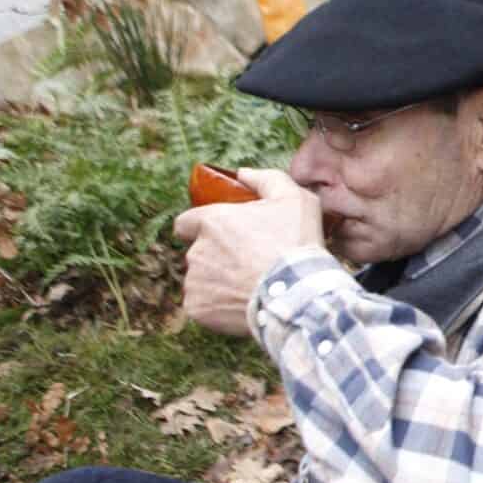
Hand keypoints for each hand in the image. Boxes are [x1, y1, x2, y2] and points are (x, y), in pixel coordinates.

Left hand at [171, 169, 320, 336]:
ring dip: (219, 282)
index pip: (185, 223)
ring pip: (201, 280)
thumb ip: (266, 179)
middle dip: (217, 257)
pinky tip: (244, 302)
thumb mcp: (294, 198)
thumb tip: (243, 173)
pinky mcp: (197, 309)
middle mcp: (196, 251)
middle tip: (249, 262)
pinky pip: (203, 305)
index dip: (201, 228)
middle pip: (198, 253)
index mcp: (212, 221)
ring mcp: (195, 282)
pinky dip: (218, 306)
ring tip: (251, 285)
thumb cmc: (296, 243)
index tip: (223, 236)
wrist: (298, 293)